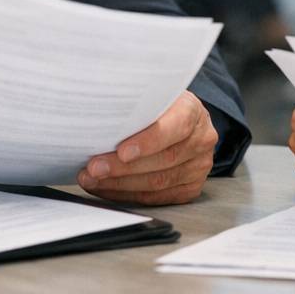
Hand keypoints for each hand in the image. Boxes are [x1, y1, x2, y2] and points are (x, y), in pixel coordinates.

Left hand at [77, 91, 217, 204]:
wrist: (182, 121)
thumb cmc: (161, 107)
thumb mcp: (153, 96)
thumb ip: (136, 105)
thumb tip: (99, 115)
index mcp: (193, 111)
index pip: (175, 127)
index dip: (149, 141)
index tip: (122, 151)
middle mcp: (201, 139)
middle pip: (163, 159)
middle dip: (123, 167)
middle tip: (94, 168)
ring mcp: (199, 166)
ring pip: (158, 183)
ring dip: (120, 184)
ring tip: (93, 180)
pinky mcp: (190, 187)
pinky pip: (156, 197)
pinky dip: (127, 194)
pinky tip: (106, 188)